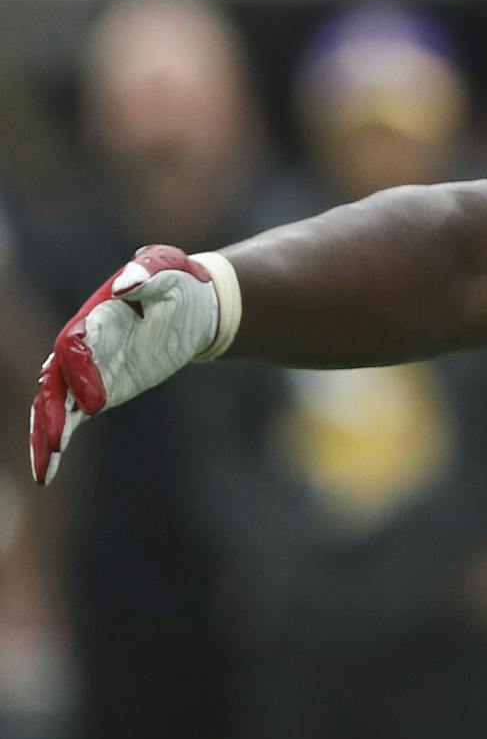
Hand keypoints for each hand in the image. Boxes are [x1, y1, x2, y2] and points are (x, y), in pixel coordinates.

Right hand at [28, 245, 234, 485]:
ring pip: (53, 405)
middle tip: (55, 441)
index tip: (95, 401)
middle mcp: (83, 346)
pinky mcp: (96, 392)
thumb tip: (126, 284)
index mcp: (96, 315)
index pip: (73, 343)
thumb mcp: (171, 266)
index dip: (80, 370)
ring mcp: (87, 372)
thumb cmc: (179, 282)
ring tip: (43, 466)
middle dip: (50, 411)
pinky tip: (48, 472)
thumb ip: (150, 268)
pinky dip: (57, 442)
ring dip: (45, 433)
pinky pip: (70, 418)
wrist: (190, 306)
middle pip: (54, 380)